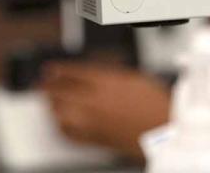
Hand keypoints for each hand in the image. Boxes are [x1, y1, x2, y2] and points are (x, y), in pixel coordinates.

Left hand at [40, 61, 169, 160]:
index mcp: (106, 81)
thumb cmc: (156, 103)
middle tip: (42, 86)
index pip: (72, 73)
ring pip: (61, 114)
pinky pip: (70, 134)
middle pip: (61, 92)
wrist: (166, 129)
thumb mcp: (134, 77)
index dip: (58, 70)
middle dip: (49, 88)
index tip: (49, 70)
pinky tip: (61, 124)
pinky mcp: (97, 138)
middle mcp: (96, 100)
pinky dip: (62, 127)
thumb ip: (110, 75)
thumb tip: (94, 75)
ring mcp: (95, 121)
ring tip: (50, 104)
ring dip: (53, 108)